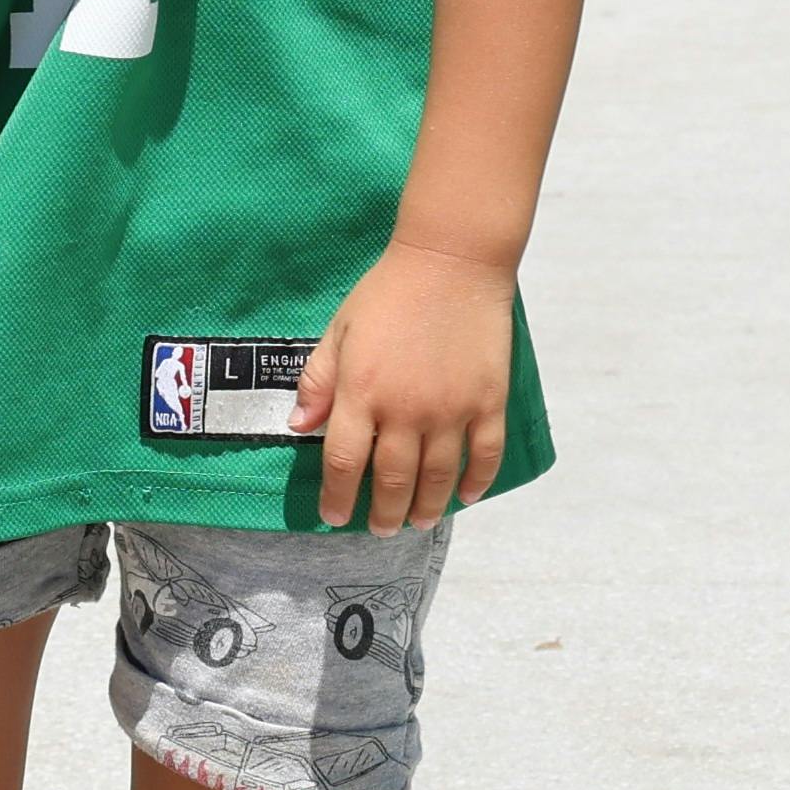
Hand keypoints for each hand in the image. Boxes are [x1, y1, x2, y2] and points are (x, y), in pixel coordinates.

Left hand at [296, 237, 519, 530]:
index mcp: (363, 393)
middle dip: (383, 514)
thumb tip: (301, 428)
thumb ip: (318, 382)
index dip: (338, 497)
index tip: (334, 516)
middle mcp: (406, 410)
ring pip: (438, 479)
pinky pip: (484, 456)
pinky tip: (464, 497)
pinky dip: (476, 483)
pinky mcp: (488, 401)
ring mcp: (451, 409)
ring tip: (418, 523)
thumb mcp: (339, 331)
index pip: (345, 464)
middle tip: (380, 528)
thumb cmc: (388, 293)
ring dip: (426, 509)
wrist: (452, 261)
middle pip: (393, 482)